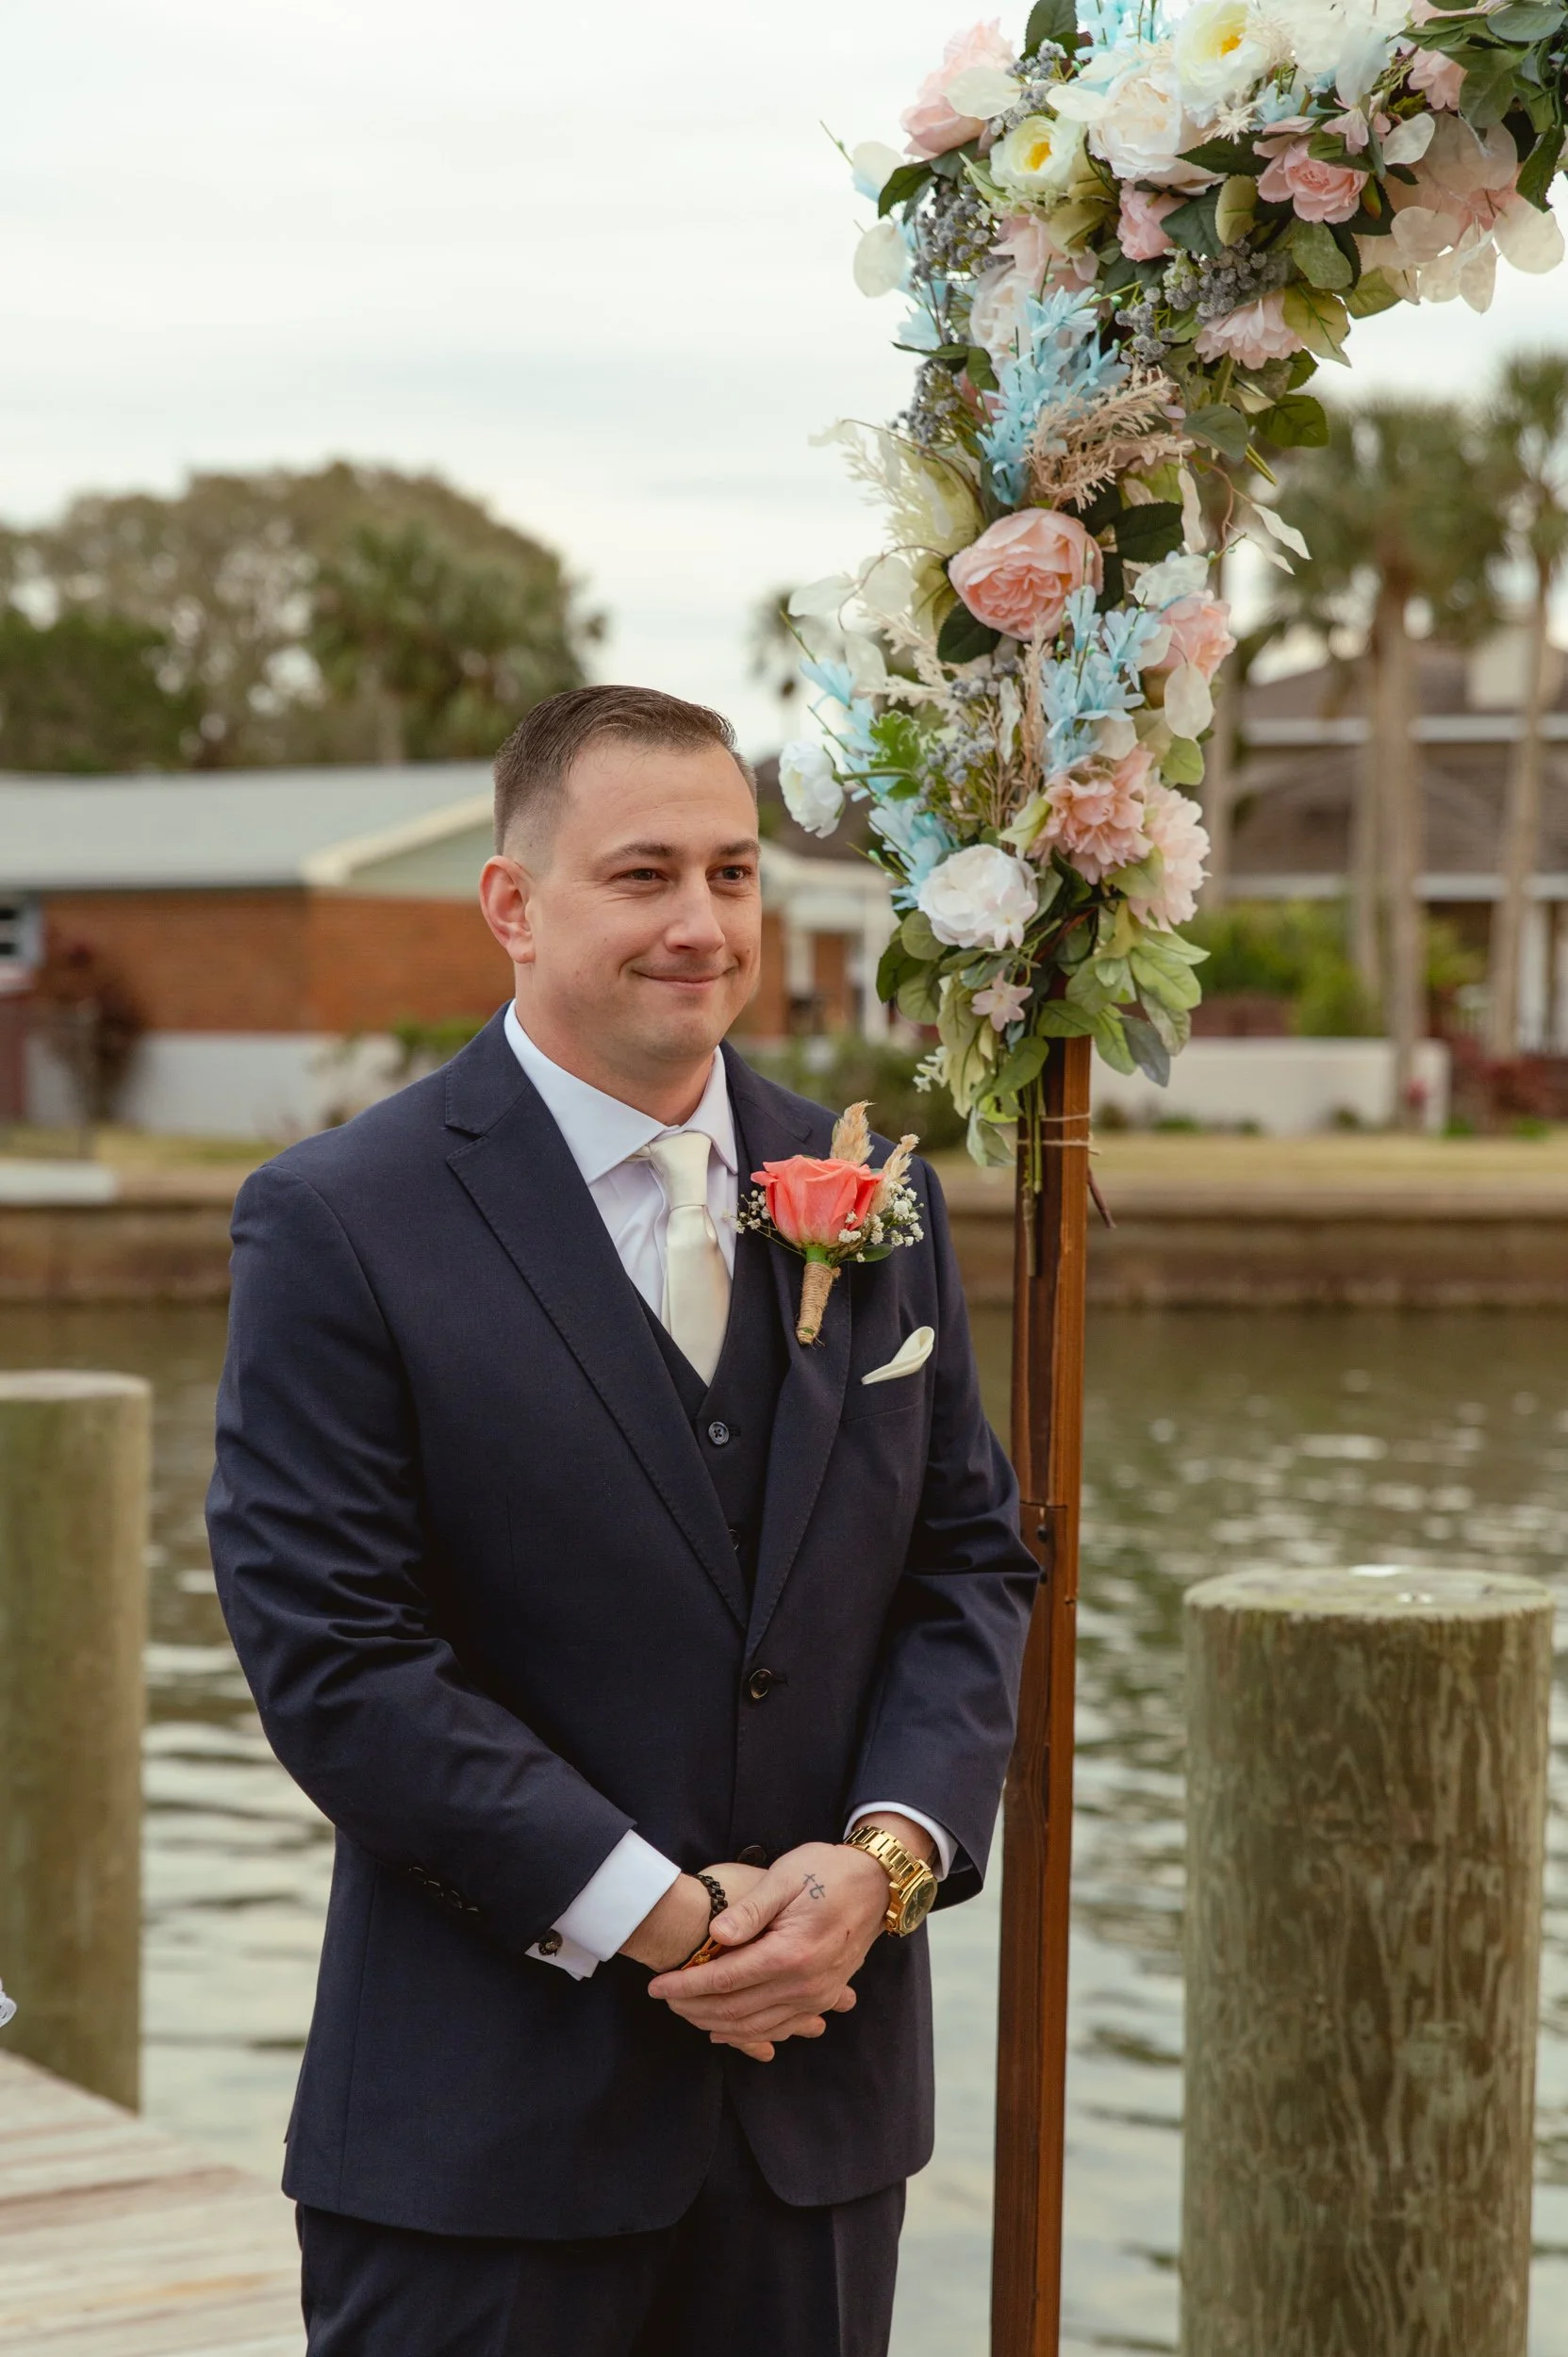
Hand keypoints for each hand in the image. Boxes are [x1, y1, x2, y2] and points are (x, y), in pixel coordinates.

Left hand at [647, 1840, 892, 2062]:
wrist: (878, 1884)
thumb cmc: (828, 1871)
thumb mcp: (785, 1876)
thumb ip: (750, 1909)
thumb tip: (715, 1933)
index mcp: (790, 1953)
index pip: (724, 1979)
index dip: (685, 1986)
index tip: (656, 1986)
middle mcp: (804, 1984)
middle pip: (735, 2010)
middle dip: (693, 2008)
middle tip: (664, 1999)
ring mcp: (817, 1996)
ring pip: (756, 2026)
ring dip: (716, 2024)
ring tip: (686, 2013)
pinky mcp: (823, 1998)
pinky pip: (780, 2028)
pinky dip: (749, 2035)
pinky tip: (726, 2030)